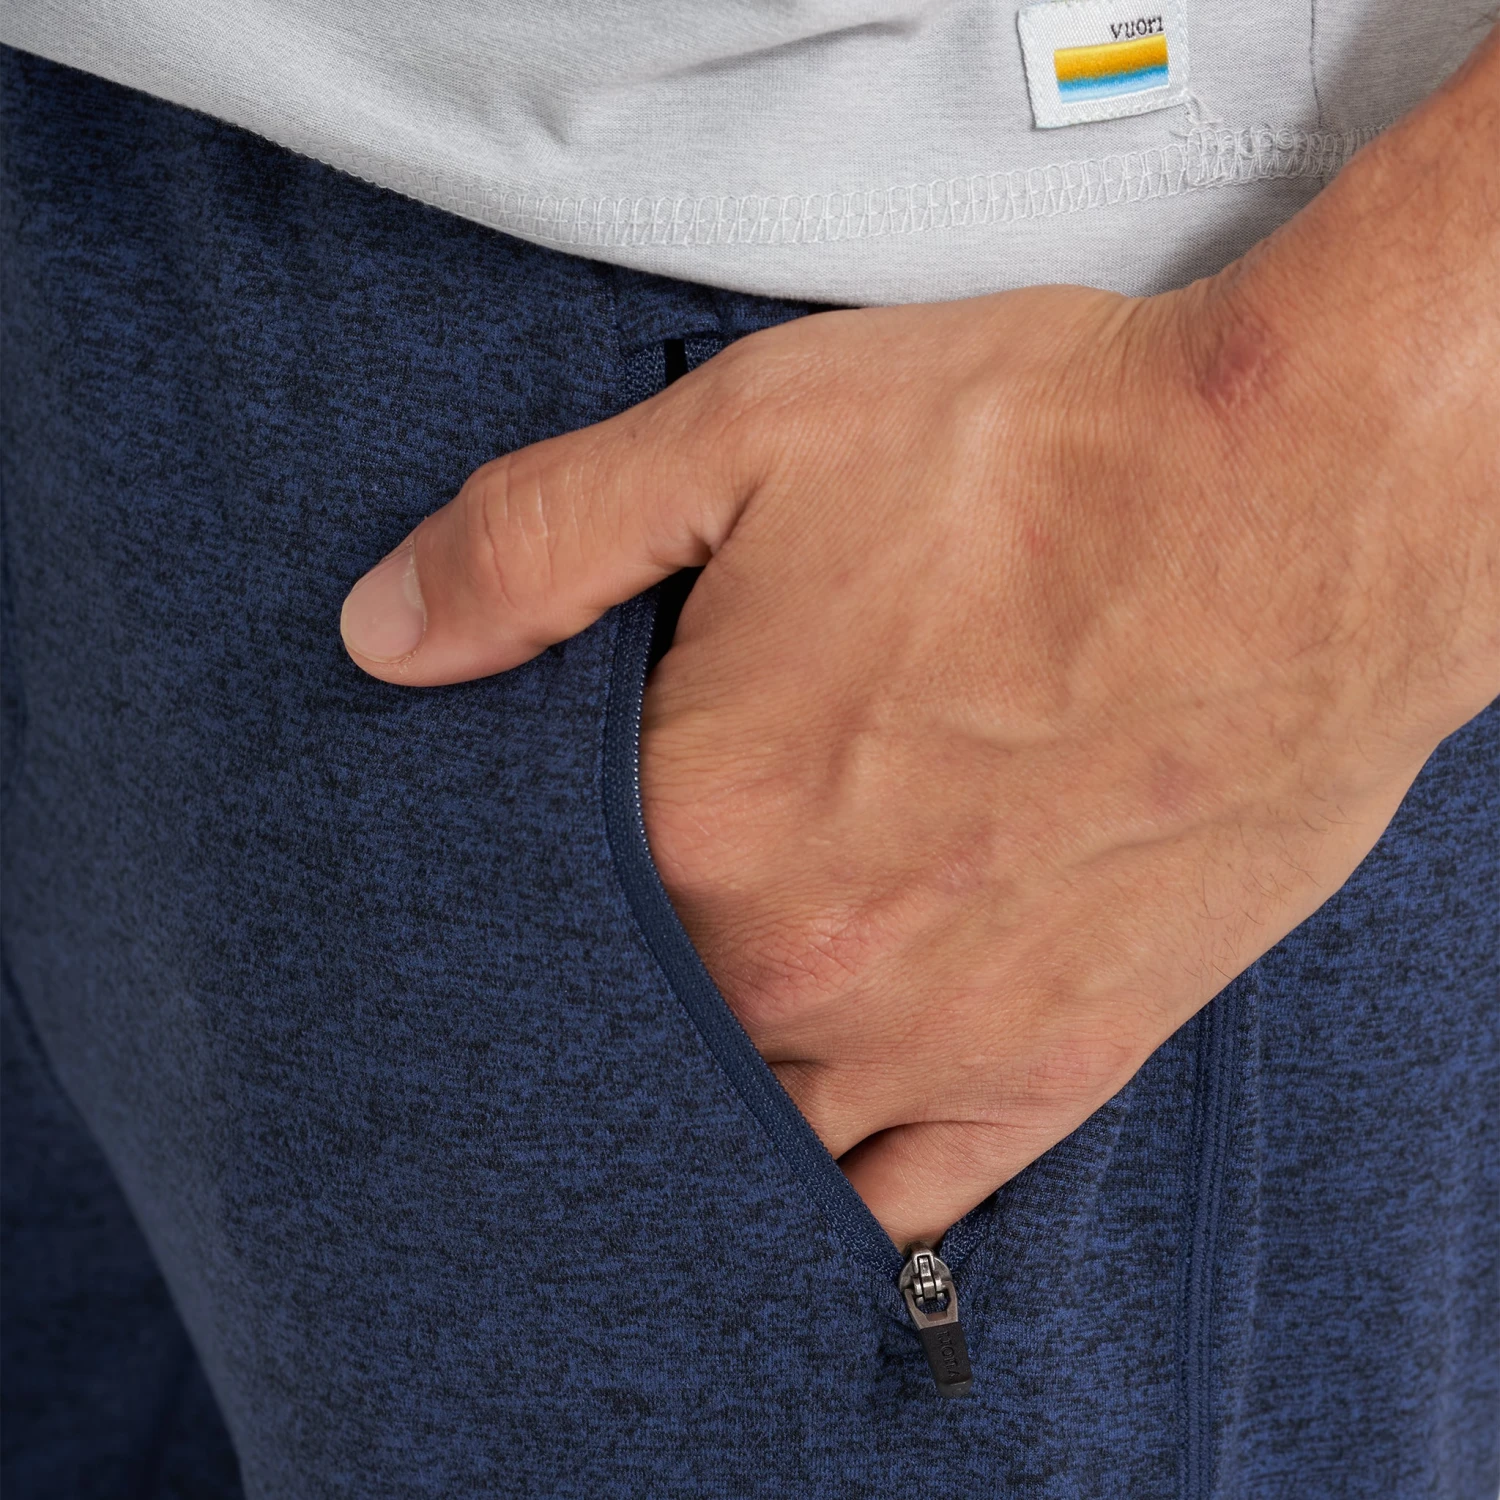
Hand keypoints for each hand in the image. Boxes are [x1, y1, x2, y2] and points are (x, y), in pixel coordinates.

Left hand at [339, 36, 1499, 1246]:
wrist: (1307, 503)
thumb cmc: (1037, 457)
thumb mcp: (751, 433)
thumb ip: (537, 542)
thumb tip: (384, 635)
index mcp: (706, 829)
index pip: (529, 911)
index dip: (509, 881)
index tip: (515, 868)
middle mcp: (808, 970)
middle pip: (634, 1035)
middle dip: (596, 998)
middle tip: (609, 948)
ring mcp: (940, 1037)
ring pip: (752, 1139)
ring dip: (702, 1104)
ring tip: (686, 1056)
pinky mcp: (1060, 1060)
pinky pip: (909, 1195)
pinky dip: (839, 1197)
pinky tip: (804, 1171)